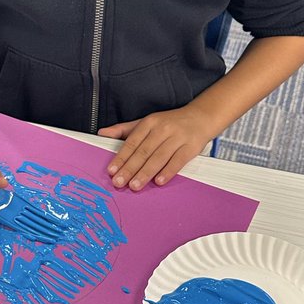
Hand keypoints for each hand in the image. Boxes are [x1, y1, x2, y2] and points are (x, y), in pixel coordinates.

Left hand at [98, 105, 214, 190]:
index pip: (132, 142)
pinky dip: (168, 171)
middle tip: (119, 182)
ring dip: (146, 173)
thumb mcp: (146, 122)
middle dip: (130, 168)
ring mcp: (177, 138)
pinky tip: (159, 181)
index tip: (112, 170)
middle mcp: (162, 129)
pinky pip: (178, 160)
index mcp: (149, 122)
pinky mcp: (191, 147)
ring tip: (135, 185)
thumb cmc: (170, 123)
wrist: (201, 117)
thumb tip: (102, 134)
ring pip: (159, 157)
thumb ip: (124, 130)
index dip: (121, 157)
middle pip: (143, 151)